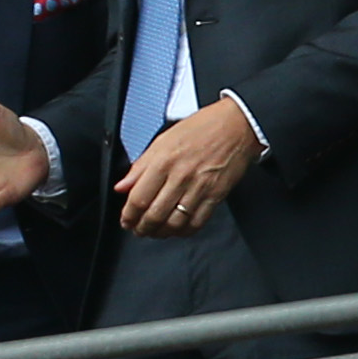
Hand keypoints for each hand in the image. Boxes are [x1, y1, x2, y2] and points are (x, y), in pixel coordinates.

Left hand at [114, 96, 260, 237]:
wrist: (235, 126)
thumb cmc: (199, 129)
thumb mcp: (162, 141)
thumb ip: (140, 167)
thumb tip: (122, 187)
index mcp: (163, 161)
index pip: (138, 199)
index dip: (128, 216)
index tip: (126, 221)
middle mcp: (180, 176)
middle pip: (154, 215)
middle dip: (142, 228)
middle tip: (138, 230)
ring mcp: (199, 188)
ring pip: (175, 223)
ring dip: (161, 233)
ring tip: (155, 232)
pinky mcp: (216, 196)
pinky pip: (197, 222)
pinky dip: (184, 231)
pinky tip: (177, 229)